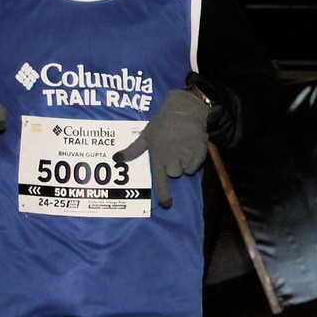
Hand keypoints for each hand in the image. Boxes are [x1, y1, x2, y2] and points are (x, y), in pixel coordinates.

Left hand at [111, 89, 212, 209]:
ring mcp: (186, 158)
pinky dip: (193, 159)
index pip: (161, 181)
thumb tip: (116, 158)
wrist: (184, 112)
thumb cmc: (162, 124)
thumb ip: (133, 150)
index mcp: (159, 158)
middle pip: (174, 174)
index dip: (163, 194)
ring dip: (183, 163)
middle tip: (171, 152)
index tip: (166, 205)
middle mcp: (173, 161)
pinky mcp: (199, 155)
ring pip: (185, 170)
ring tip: (180, 148)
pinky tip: (189, 146)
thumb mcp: (145, 136)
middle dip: (173, 167)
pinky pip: (195, 164)